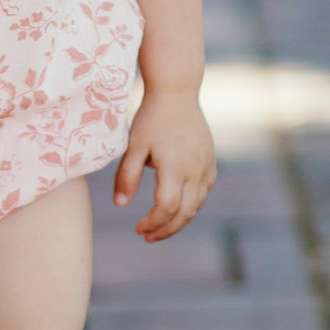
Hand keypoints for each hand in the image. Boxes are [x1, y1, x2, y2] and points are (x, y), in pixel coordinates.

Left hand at [113, 88, 216, 240]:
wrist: (177, 92)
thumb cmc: (151, 118)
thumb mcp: (134, 145)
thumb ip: (126, 176)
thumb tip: (120, 205)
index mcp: (174, 166)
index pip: (166, 207)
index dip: (152, 223)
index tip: (138, 229)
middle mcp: (194, 169)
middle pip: (185, 213)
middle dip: (166, 230)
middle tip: (147, 237)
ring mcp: (205, 165)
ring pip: (197, 204)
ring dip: (179, 220)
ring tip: (160, 226)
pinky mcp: (210, 160)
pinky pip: (204, 190)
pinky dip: (192, 204)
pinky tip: (177, 205)